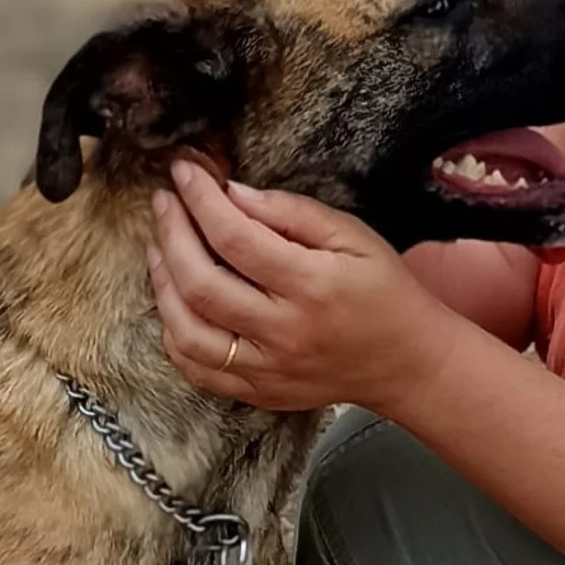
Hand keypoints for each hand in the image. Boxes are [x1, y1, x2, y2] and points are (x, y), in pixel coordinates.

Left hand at [147, 160, 458, 416]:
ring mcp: (267, 368)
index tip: (184, 172)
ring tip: (158, 249)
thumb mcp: (353, 236)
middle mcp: (283, 331)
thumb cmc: (384, 291)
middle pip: (200, 282)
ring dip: (161, 286)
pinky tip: (174, 302)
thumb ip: (292, 213)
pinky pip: (197, 369)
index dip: (200, 199)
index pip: (235, 236)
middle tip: (163, 204)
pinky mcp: (258, 391)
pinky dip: (174, 334)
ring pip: (187, 332)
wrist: (406, 362)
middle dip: (171, 234)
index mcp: (311, 285)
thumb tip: (232, 194)